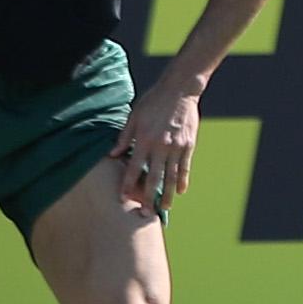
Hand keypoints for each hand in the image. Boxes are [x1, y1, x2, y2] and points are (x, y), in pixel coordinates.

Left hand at [114, 78, 204, 210]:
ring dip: (168, 194)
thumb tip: (113, 154)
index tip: (124, 198)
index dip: (129, 184)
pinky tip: (181, 191)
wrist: (180, 90)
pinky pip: (185, 167)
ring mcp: (177, 147)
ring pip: (172, 176)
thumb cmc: (154, 101)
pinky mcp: (189, 145)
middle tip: (146, 213)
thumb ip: (125, 137)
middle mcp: (161, 146)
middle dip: (149, 196)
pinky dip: (183, 180)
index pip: (134, 167)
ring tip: (164, 207)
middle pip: (154, 177)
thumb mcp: (134, 116)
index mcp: (145, 139)